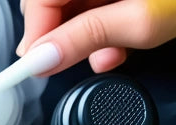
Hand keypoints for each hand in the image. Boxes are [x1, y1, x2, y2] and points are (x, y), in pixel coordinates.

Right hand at [19, 0, 175, 74]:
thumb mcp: (139, 23)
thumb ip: (86, 39)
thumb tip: (43, 59)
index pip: (39, 0)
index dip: (36, 35)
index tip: (37, 66)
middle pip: (48, 4)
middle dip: (58, 37)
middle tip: (71, 60)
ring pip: (65, 8)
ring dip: (79, 37)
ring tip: (108, 53)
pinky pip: (83, 7)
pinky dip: (94, 28)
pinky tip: (113, 43)